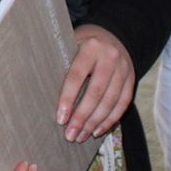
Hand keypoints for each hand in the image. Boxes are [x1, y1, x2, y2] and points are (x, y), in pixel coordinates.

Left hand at [57, 25, 133, 142]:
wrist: (111, 34)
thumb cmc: (81, 44)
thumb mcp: (70, 44)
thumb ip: (61, 62)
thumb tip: (39, 89)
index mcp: (90, 47)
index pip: (76, 76)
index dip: (68, 98)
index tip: (60, 118)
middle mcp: (110, 58)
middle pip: (95, 93)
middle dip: (82, 117)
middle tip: (70, 135)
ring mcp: (124, 69)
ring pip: (110, 101)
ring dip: (95, 122)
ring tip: (81, 136)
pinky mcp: (132, 79)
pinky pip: (123, 103)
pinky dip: (110, 119)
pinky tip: (97, 130)